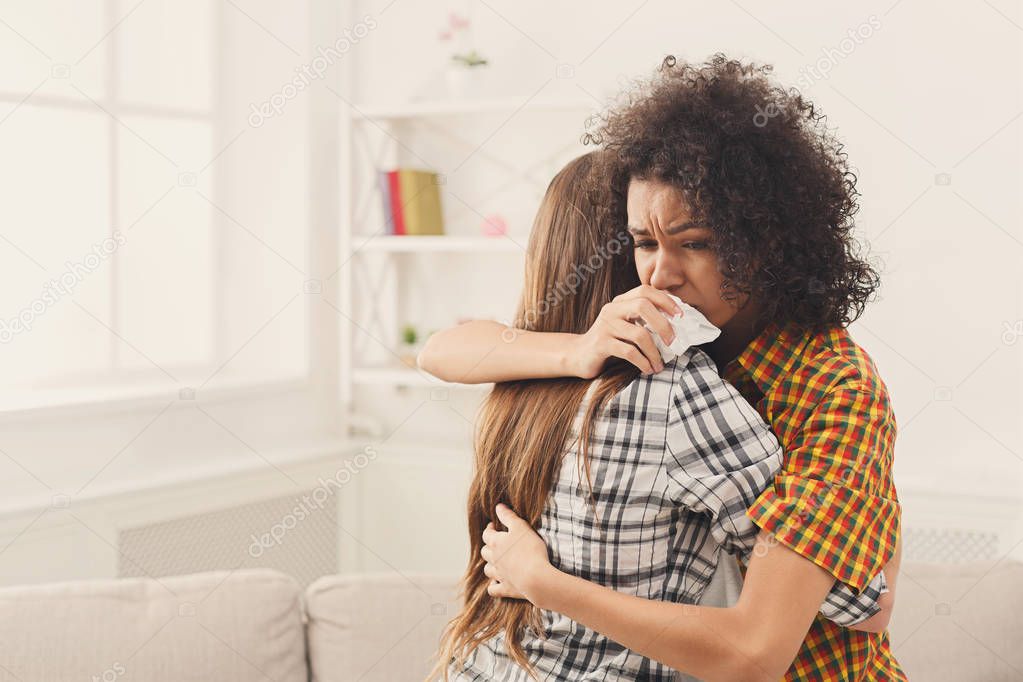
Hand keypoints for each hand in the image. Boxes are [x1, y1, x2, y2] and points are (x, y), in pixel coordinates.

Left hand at [481, 504, 555, 604]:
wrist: (536, 578)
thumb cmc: (531, 549)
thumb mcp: (521, 527)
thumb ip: (508, 516)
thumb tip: (498, 507)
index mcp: (496, 543)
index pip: (487, 534)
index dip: (489, 529)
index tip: (493, 526)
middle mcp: (494, 559)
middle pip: (485, 552)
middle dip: (488, 546)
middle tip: (496, 543)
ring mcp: (499, 575)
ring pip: (487, 570)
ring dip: (490, 565)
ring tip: (496, 562)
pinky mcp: (506, 589)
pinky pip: (493, 589)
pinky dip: (493, 586)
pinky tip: (497, 583)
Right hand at [567, 285, 681, 378]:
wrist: (579, 356)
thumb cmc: (610, 342)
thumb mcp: (626, 327)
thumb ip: (643, 321)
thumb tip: (676, 324)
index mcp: (620, 302)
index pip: (645, 291)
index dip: (665, 300)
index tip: (680, 316)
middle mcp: (612, 310)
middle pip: (643, 306)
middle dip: (663, 324)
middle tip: (673, 342)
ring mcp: (605, 326)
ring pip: (639, 334)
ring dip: (655, 352)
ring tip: (659, 365)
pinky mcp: (601, 344)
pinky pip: (629, 352)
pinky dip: (643, 362)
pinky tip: (648, 369)